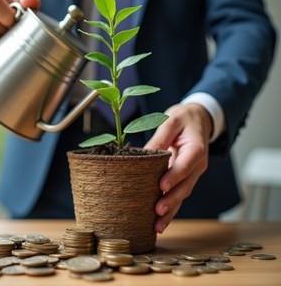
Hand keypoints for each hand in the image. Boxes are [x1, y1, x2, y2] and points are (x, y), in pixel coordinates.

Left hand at [144, 103, 212, 233]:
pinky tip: (161, 220)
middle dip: (172, 200)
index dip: (174, 176)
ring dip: (171, 210)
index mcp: (196, 149)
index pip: (185, 165)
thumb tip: (144, 155)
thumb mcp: (172, 120)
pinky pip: (180, 193)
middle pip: (186, 186)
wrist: (199, 119)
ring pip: (183, 194)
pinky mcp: (187, 177)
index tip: (161, 186)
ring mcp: (194, 173)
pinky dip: (172, 207)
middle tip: (157, 211)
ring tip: (158, 225)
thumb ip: (160, 137)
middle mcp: (198, 165)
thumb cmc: (184, 118)